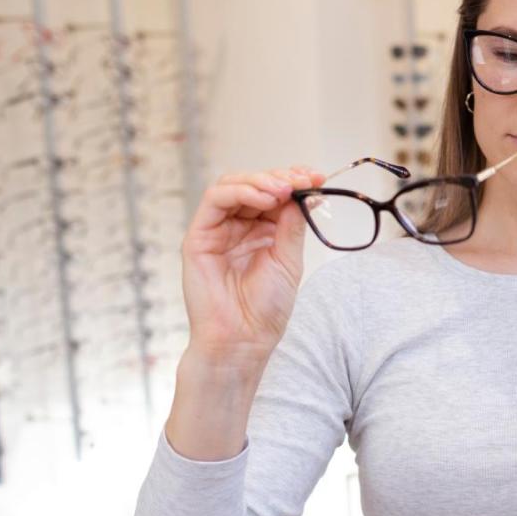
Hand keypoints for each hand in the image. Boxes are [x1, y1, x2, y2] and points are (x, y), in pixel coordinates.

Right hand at [179, 165, 324, 368]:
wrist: (243, 339)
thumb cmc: (266, 307)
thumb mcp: (288, 259)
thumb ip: (292, 224)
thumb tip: (305, 192)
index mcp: (261, 233)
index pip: (275, 194)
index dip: (295, 181)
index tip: (317, 177)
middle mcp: (238, 227)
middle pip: (254, 185)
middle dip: (281, 177)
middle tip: (303, 179)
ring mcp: (217, 230)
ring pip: (233, 185)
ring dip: (261, 181)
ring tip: (284, 188)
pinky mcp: (199, 235)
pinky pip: (215, 200)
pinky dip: (240, 191)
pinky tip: (264, 198)